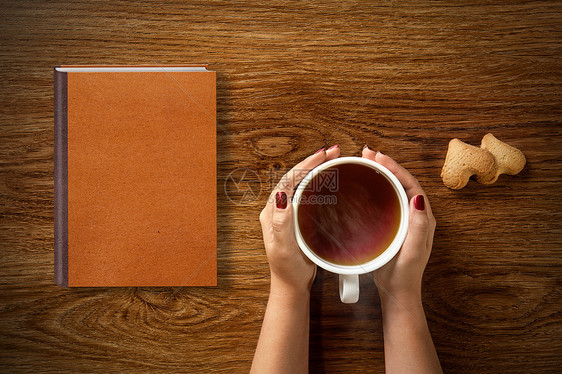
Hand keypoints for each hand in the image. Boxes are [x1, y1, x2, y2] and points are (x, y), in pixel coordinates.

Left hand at [259, 146, 340, 295]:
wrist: (291, 285)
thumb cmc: (287, 270)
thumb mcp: (284, 249)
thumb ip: (281, 224)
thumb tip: (282, 198)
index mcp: (272, 212)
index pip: (287, 180)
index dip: (305, 165)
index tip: (322, 156)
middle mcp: (278, 209)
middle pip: (294, 177)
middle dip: (312, 161)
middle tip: (333, 151)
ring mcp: (287, 213)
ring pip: (300, 183)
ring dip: (315, 168)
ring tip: (332, 159)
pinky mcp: (297, 218)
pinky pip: (307, 193)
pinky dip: (318, 181)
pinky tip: (329, 179)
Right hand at [362, 148, 436, 303]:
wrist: (397, 291)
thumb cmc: (404, 273)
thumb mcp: (413, 250)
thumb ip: (418, 226)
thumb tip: (418, 198)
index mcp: (422, 217)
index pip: (411, 184)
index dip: (396, 168)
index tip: (379, 157)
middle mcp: (415, 214)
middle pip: (402, 182)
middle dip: (387, 165)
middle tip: (368, 153)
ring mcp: (404, 218)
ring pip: (394, 188)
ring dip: (381, 173)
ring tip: (366, 161)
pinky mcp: (393, 223)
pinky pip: (386, 198)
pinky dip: (376, 186)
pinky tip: (365, 183)